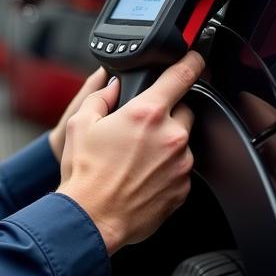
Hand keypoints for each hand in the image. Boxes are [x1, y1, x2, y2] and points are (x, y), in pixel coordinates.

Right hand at [57, 51, 203, 254]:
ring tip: (136, 158)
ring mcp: (181, 163)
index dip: (192, 60)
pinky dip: (166, 168)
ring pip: (182, 141)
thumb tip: (113, 86)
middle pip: (184, 109)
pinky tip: (142, 175)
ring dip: (165, 143)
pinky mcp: (183, 187)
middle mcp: (171, 136)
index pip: (183, 75)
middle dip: (166, 113)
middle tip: (140, 128)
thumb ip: (100, 96)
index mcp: (147, 113)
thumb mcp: (79, 124)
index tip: (196, 57)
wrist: (92, 218)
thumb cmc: (85, 174)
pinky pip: (180, 168)